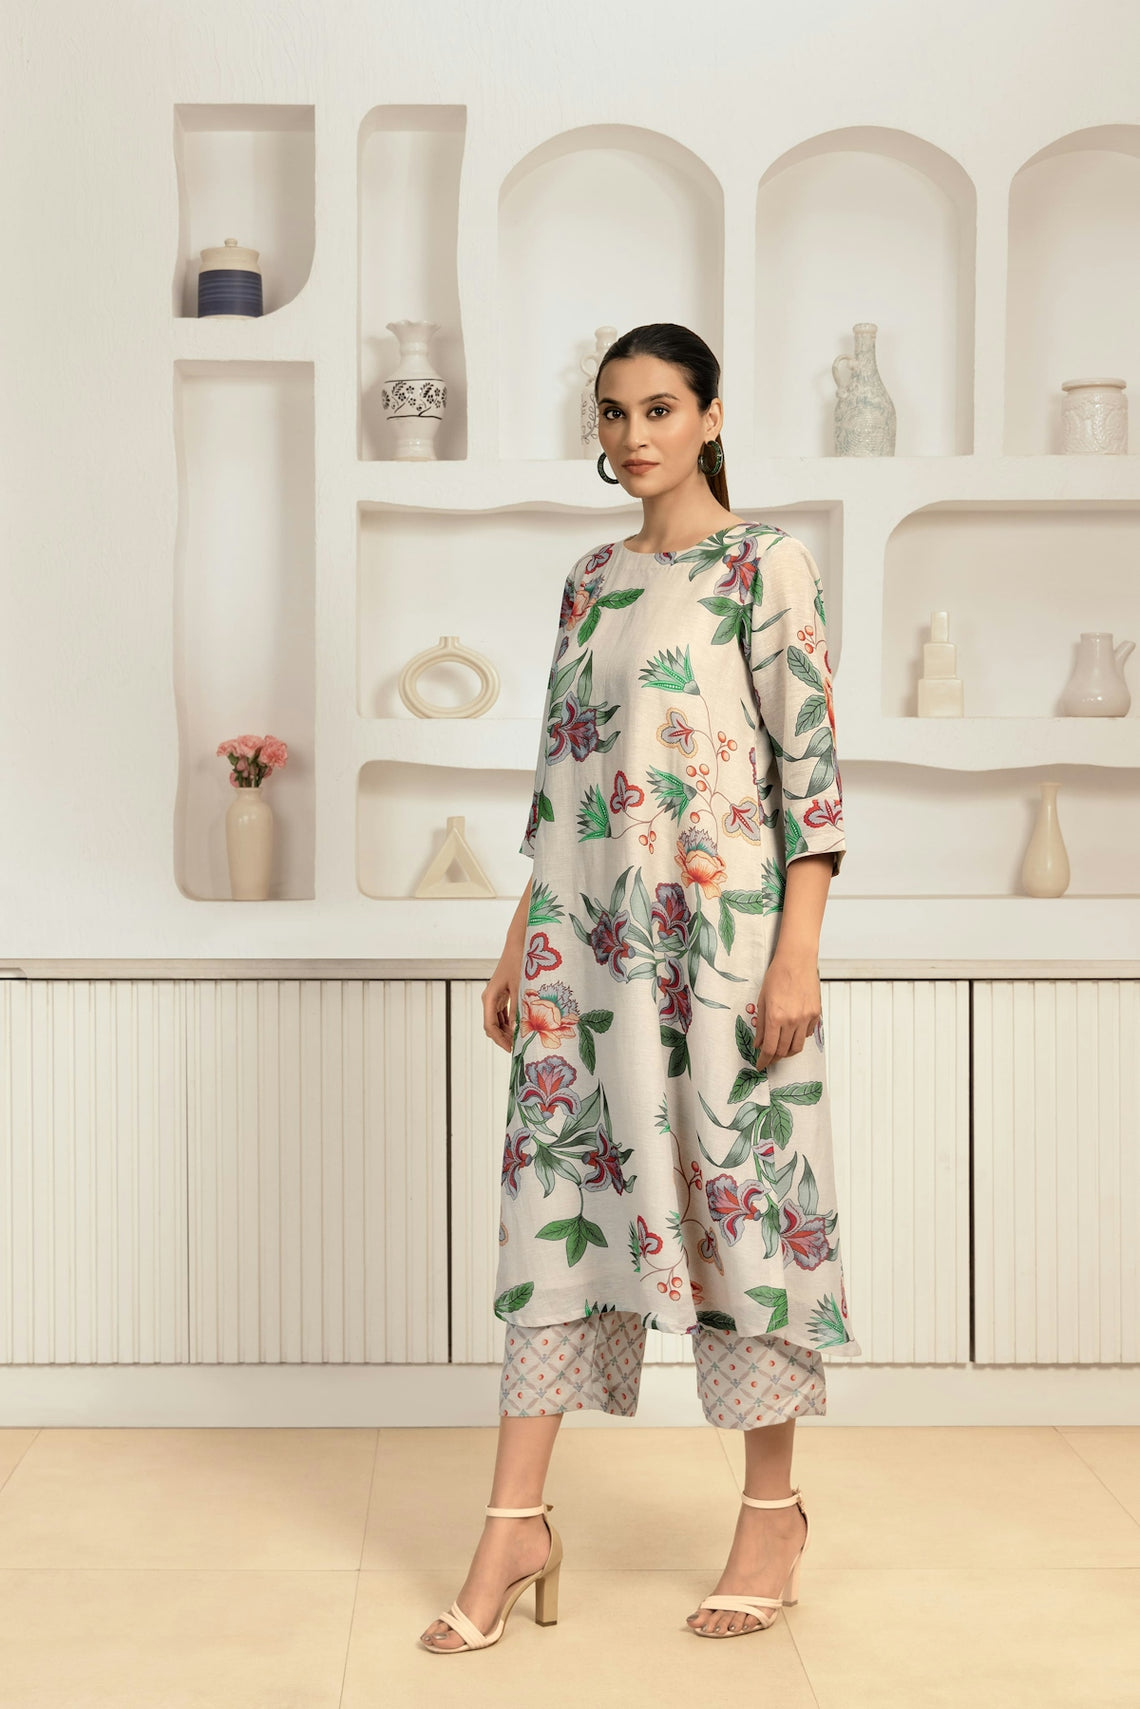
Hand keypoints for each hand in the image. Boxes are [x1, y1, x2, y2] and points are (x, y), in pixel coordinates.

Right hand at [482, 949, 521, 1052]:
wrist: (517, 945)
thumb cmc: (519, 963)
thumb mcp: (520, 988)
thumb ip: (517, 1009)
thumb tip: (516, 1030)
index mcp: (490, 997)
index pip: (490, 1026)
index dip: (500, 1040)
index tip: (511, 1050)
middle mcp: (488, 999)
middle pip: (491, 1026)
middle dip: (503, 1038)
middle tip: (518, 1048)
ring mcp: (494, 997)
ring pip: (496, 1021)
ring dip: (506, 1032)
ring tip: (520, 1040)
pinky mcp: (500, 995)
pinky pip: (501, 1014)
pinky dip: (508, 1023)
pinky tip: (520, 1028)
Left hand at [753, 953, 819, 1068]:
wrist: (797, 961)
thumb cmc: (777, 976)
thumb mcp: (762, 1000)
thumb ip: (760, 1024)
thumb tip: (758, 1043)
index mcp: (775, 1017)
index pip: (769, 1048)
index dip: (764, 1060)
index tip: (760, 1065)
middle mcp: (792, 1020)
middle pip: (783, 1051)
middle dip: (775, 1058)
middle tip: (769, 1059)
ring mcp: (806, 1018)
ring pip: (797, 1046)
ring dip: (787, 1052)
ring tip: (780, 1051)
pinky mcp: (815, 1014)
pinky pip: (807, 1034)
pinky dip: (798, 1038)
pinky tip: (792, 1034)